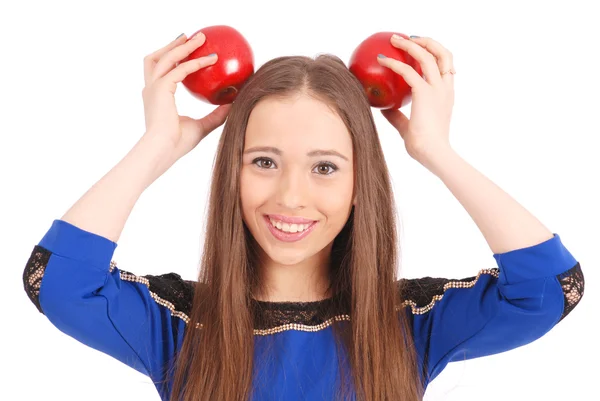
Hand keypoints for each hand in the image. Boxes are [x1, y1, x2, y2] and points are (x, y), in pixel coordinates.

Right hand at [141, 32, 230, 161]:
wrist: (163, 150)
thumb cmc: (178, 143)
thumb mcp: (202, 126)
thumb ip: (216, 115)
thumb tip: (232, 105)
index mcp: (156, 97)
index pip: (161, 73)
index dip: (171, 60)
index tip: (185, 52)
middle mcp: (152, 89)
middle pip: (157, 58)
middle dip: (173, 46)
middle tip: (189, 36)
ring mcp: (154, 87)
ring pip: (166, 57)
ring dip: (183, 46)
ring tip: (199, 38)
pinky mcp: (161, 88)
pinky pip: (182, 70)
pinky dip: (196, 63)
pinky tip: (211, 59)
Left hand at [377, 35, 454, 163]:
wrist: (432, 154)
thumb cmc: (423, 147)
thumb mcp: (408, 128)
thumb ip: (398, 116)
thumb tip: (382, 108)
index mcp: (446, 95)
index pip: (447, 68)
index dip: (437, 54)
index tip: (421, 49)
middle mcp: (445, 88)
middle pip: (444, 54)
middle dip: (427, 41)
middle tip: (408, 38)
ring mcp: (437, 89)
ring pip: (428, 55)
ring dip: (410, 44)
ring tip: (394, 40)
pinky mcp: (424, 93)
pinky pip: (407, 71)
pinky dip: (394, 63)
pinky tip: (382, 60)